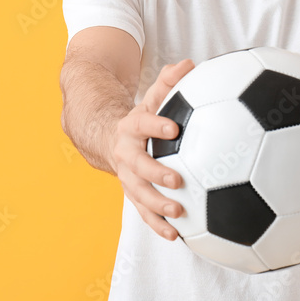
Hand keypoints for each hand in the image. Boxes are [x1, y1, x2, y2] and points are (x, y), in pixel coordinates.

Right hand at [108, 59, 194, 240]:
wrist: (109, 139)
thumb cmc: (142, 118)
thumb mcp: (152, 97)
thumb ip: (169, 81)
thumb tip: (190, 64)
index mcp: (131, 127)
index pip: (142, 124)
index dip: (156, 126)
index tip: (173, 129)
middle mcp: (126, 154)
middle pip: (137, 166)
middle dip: (155, 173)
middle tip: (177, 179)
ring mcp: (128, 177)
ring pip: (138, 194)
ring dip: (156, 206)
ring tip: (178, 213)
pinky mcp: (134, 194)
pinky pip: (144, 213)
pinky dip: (158, 225)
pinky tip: (177, 237)